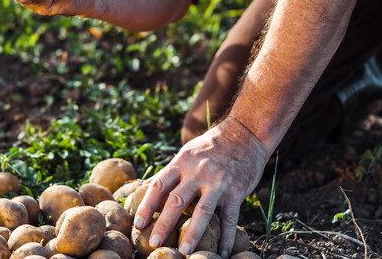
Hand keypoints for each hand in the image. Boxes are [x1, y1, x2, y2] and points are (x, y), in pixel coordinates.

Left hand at [133, 116, 271, 257]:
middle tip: (154, 243)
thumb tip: (144, 186)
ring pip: (202, 212)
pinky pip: (230, 218)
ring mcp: (218, 182)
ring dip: (192, 234)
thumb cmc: (210, 146)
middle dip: (164, 224)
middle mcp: (197, 172)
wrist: (244, 135)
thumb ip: (168, 171)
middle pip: (177, 201)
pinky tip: (222, 253)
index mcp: (181, 163)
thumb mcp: (186, 153)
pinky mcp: (236, 191)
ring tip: (184, 252)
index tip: (138, 223)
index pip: (158, 185)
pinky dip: (226, 238)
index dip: (146, 205)